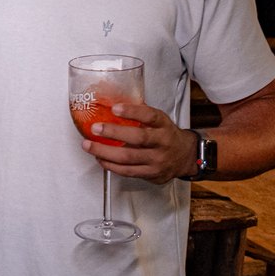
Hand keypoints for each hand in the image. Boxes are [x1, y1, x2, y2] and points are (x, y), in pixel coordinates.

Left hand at [83, 103, 198, 184]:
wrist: (186, 157)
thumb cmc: (166, 136)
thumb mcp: (159, 121)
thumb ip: (140, 114)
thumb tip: (112, 101)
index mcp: (164, 126)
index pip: (150, 116)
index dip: (132, 111)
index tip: (115, 108)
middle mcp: (163, 143)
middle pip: (138, 138)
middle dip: (114, 133)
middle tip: (95, 128)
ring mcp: (157, 160)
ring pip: (129, 157)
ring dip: (105, 152)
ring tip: (88, 145)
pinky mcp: (151, 174)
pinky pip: (128, 171)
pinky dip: (111, 165)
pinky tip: (99, 158)